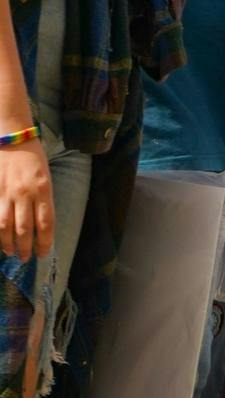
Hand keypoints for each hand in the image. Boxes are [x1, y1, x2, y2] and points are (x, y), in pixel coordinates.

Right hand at [0, 142, 52, 261]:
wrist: (12, 139)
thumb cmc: (33, 159)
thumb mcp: (46, 178)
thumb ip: (43, 201)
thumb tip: (41, 227)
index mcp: (43, 189)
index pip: (46, 223)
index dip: (44, 242)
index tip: (42, 253)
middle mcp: (25, 194)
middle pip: (25, 229)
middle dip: (26, 248)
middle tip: (26, 258)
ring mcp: (6, 194)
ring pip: (5, 227)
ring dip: (8, 244)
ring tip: (11, 253)